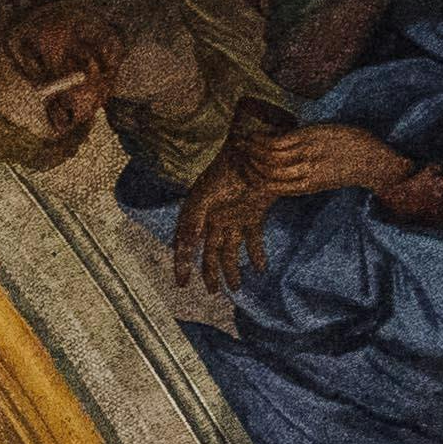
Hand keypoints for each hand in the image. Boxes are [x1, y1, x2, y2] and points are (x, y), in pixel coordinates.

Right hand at [169, 167, 278, 297]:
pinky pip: (253, 240)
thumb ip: (193, 222)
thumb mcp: (204, 197)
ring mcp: (234, 219)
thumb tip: (183, 248)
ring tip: (237, 287)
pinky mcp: (254, 215)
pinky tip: (260, 269)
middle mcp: (213, 221)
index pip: (186, 245)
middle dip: (210, 273)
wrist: (253, 152)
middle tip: (213, 291)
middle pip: (210, 253)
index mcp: (197, 216)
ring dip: (232, 269)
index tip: (182, 284)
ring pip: (230, 251)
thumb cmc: (224, 171)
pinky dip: (256, 255)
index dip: (183, 264)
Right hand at [234, 122, 430, 212]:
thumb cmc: (352, 167)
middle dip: (248, 161)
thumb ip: (304, 177)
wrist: (376, 163)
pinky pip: (279, 142)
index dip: (252, 178)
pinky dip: (263, 138)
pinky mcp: (312, 141)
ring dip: (252, 147)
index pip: (269, 186)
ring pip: (268, 157)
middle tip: (237, 150)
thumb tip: (287, 169)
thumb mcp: (324, 179)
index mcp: (304, 187)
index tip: (244, 167)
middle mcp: (302, 174)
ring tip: (243, 139)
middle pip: (264, 172)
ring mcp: (306, 157)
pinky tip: (259, 132)